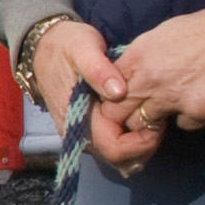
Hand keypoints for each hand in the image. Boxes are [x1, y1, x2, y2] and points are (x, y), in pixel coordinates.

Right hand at [28, 16, 160, 170]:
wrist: (46, 46)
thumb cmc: (67, 46)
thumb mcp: (83, 48)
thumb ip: (98, 69)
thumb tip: (118, 92)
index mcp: (78, 120)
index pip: (114, 149)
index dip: (140, 142)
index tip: (155, 120)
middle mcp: (79, 134)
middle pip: (119, 159)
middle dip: (144, 144)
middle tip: (159, 117)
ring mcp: (84, 134)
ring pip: (119, 155)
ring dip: (140, 142)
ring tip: (152, 115)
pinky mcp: (90, 129)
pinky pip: (115, 144)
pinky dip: (132, 137)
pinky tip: (141, 115)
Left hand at [107, 3, 204, 132]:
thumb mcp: (162, 35)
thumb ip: (141, 58)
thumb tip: (127, 76)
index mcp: (139, 56)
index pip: (106, 89)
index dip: (112, 98)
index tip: (120, 100)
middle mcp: (151, 79)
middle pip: (117, 113)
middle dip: (124, 116)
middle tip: (138, 112)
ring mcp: (174, 99)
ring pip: (145, 125)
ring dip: (154, 120)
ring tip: (171, 104)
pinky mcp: (198, 113)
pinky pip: (182, 125)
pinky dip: (189, 117)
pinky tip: (201, 100)